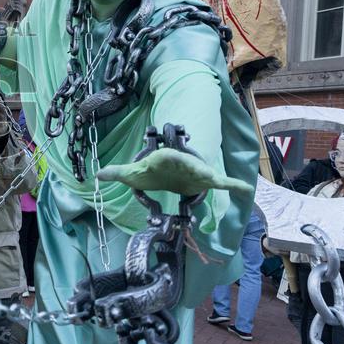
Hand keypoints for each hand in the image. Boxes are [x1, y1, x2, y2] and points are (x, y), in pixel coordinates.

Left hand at [97, 148, 253, 196]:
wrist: (166, 173)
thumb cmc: (150, 171)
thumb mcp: (134, 173)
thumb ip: (118, 172)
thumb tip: (97, 174)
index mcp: (164, 159)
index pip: (165, 156)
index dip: (165, 157)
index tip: (164, 155)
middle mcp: (182, 163)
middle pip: (189, 164)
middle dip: (193, 167)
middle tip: (202, 171)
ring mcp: (195, 172)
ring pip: (206, 173)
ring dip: (215, 177)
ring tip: (227, 182)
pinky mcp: (204, 181)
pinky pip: (222, 183)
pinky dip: (234, 185)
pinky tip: (247, 189)